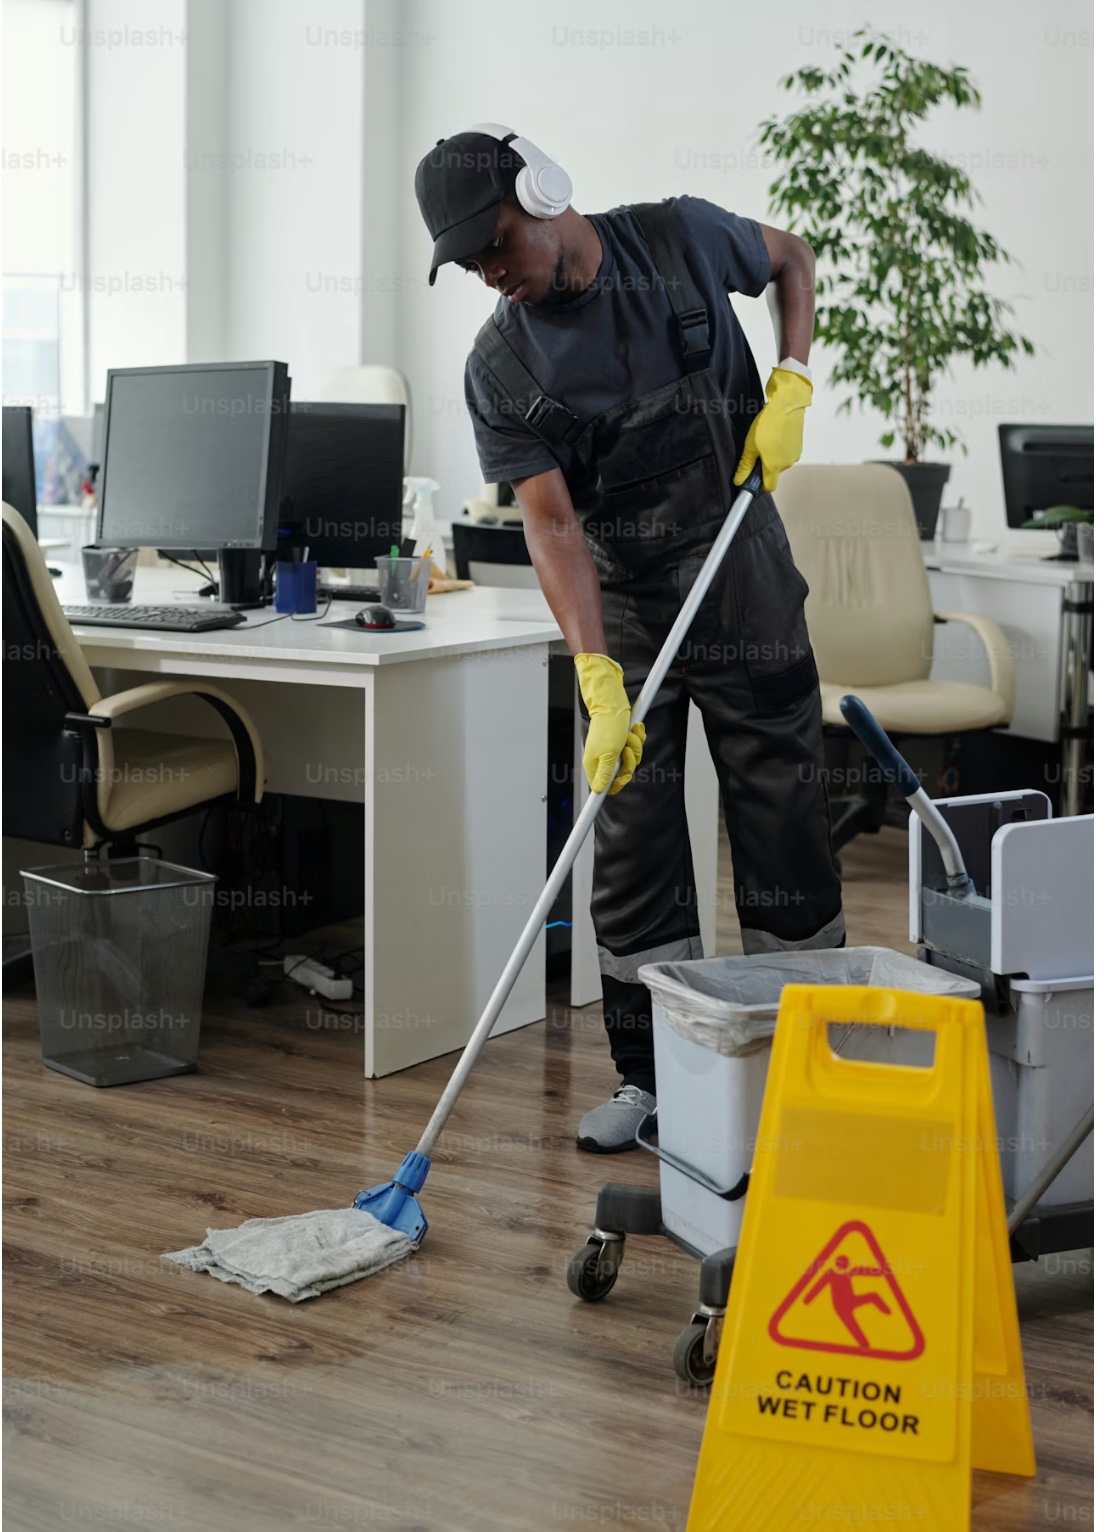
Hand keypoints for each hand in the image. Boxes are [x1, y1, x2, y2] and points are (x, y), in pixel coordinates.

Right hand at [574, 653, 645, 795]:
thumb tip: (599, 792)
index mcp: (595, 765)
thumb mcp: (608, 754)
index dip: (610, 791)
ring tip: (628, 735)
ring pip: (633, 760)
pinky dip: (638, 738)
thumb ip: (605, 774)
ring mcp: (615, 751)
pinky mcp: (624, 742)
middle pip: (624, 774)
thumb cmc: (608, 726)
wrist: (613, 704)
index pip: (603, 788)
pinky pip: (637, 748)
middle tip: (625, 750)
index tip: (600, 803)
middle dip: (630, 760)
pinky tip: (634, 729)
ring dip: (635, 746)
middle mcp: (604, 760)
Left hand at [734, 367, 812, 493]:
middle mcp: (787, 464)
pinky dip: (780, 449)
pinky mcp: (799, 446)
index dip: (759, 485)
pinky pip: (787, 453)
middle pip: (774, 473)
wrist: (787, 405)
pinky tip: (775, 436)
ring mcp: (795, 455)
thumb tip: (739, 481)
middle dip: (764, 467)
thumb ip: (745, 466)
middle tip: (755, 451)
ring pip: (780, 463)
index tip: (751, 477)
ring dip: (772, 456)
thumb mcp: (750, 446)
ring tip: (766, 439)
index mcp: (775, 467)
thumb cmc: (767, 425)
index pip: (769, 487)